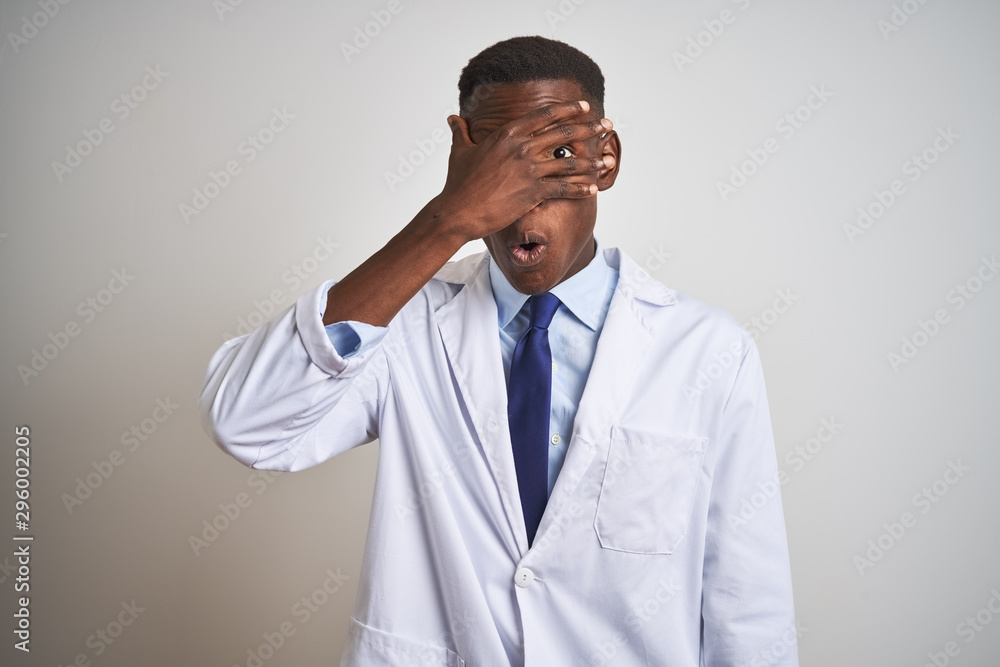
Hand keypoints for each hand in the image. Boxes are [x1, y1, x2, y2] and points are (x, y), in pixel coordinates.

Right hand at [434, 101, 613, 242]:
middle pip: (564, 134)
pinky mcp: (533, 192)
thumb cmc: (457, 182)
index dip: (568, 110)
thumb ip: (460, 131)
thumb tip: (452, 118)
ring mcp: (529, 170)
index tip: (584, 107)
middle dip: (590, 129)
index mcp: (508, 134)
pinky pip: (563, 188)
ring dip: (592, 161)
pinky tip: (593, 189)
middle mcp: (522, 148)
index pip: (545, 116)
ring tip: (609, 160)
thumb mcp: (459, 151)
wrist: (458, 211)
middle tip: (607, 126)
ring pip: (569, 162)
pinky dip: (580, 188)